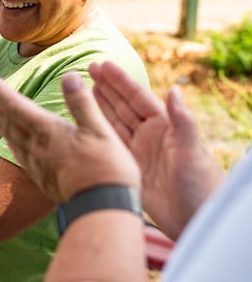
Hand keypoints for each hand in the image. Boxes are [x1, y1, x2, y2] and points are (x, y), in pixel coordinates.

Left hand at [0, 71, 140, 203]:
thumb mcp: (100, 130)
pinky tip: (7, 139)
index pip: (16, 105)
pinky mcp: (40, 175)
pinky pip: (17, 152)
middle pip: (7, 119)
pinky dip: (8, 140)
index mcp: (48, 130)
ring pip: (9, 135)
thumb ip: (81, 102)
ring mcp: (36, 161)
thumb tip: (68, 76)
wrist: (101, 210)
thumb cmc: (105, 170)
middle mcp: (36, 145)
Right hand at [89, 61, 224, 238]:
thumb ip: (182, 121)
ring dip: (101, 104)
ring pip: (114, 121)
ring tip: (84, 88)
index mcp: (164, 126)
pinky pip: (109, 143)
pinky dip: (98, 130)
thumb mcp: (191, 151)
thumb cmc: (200, 184)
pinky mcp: (128, 166)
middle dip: (107, 86)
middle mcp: (149, 134)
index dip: (120, 81)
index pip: (137, 98)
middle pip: (123, 105)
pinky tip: (87, 119)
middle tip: (89, 67)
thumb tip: (174, 89)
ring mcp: (138, 150)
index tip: (104, 65)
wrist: (193, 218)